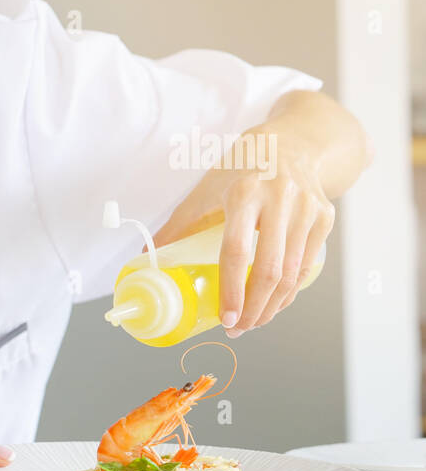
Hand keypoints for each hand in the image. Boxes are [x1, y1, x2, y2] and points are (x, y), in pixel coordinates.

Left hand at [152, 120, 334, 336]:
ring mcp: (307, 208)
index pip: (236, 251)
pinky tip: (274, 303)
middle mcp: (280, 199)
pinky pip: (307, 264)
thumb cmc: (242, 167)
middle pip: (270, 269)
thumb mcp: (206, 188)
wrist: (293, 141)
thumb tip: (146, 254)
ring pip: (293, 272)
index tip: (225, 318)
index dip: (231, 290)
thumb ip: (179, 223)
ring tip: (254, 322)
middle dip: (254, 308)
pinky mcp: (324, 216)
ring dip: (273, 305)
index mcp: (244, 193)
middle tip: (238, 328)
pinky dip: (291, 290)